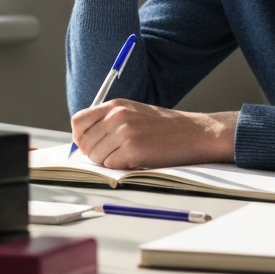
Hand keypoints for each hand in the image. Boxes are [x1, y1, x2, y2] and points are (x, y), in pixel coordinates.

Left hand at [71, 99, 237, 168]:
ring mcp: (125, 132)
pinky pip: (111, 166)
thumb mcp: (135, 113)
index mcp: (116, 105)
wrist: (196, 133)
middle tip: (112, 156)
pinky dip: (120, 168)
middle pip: (84, 142)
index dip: (80, 137)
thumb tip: (85, 141)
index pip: (78, 121)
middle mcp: (117, 115)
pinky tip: (136, 160)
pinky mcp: (133, 149)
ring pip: (96, 157)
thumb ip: (110, 122)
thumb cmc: (167, 128)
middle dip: (94, 154)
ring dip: (108, 162)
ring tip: (127, 157)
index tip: (89, 145)